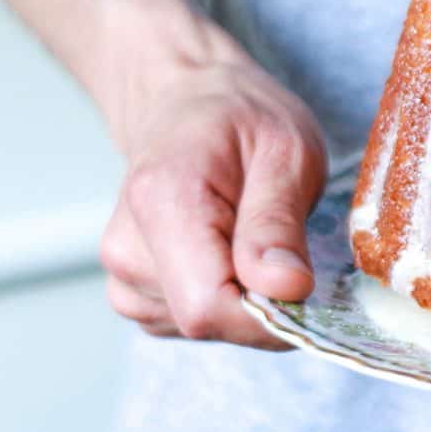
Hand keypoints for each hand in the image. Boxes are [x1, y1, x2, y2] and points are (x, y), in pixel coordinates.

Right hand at [99, 53, 327, 348]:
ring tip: (252, 235)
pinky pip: (197, 322)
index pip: (207, 306)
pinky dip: (229, 298)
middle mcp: (127, 249)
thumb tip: (287, 289)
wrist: (189, 105)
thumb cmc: (241, 119)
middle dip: (263, 302)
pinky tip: (233, 250)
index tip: (307, 285)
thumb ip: (278, 223)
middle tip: (283, 241)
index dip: (268, 316)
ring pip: (206, 326)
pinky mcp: (136, 294)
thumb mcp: (286, 151)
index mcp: (162, 202)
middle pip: (208, 320)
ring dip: (247, 298)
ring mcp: (124, 275)